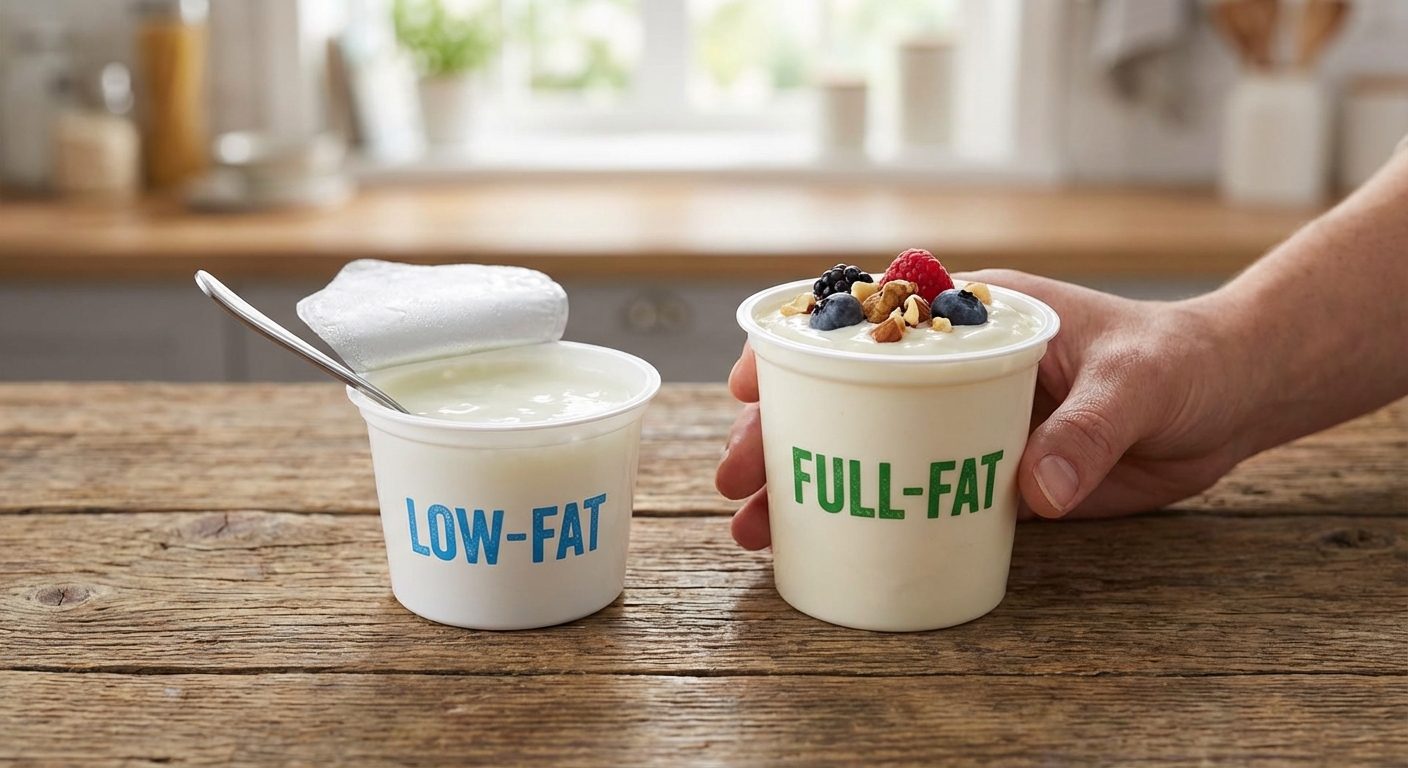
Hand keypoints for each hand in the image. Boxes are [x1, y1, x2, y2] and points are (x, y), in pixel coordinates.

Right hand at [715, 269, 1252, 549]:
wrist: (1224, 402)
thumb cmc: (1178, 363)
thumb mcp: (1136, 385)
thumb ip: (1086, 431)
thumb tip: (1034, 495)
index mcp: (973, 315)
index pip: (864, 321)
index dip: (797, 350)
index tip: (747, 385)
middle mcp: (953, 366)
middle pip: (847, 393)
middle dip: (782, 432)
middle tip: (734, 481)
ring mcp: (962, 420)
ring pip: (866, 446)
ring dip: (807, 481)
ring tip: (755, 529)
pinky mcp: (983, 471)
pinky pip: (911, 491)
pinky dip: (864, 515)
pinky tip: (821, 544)